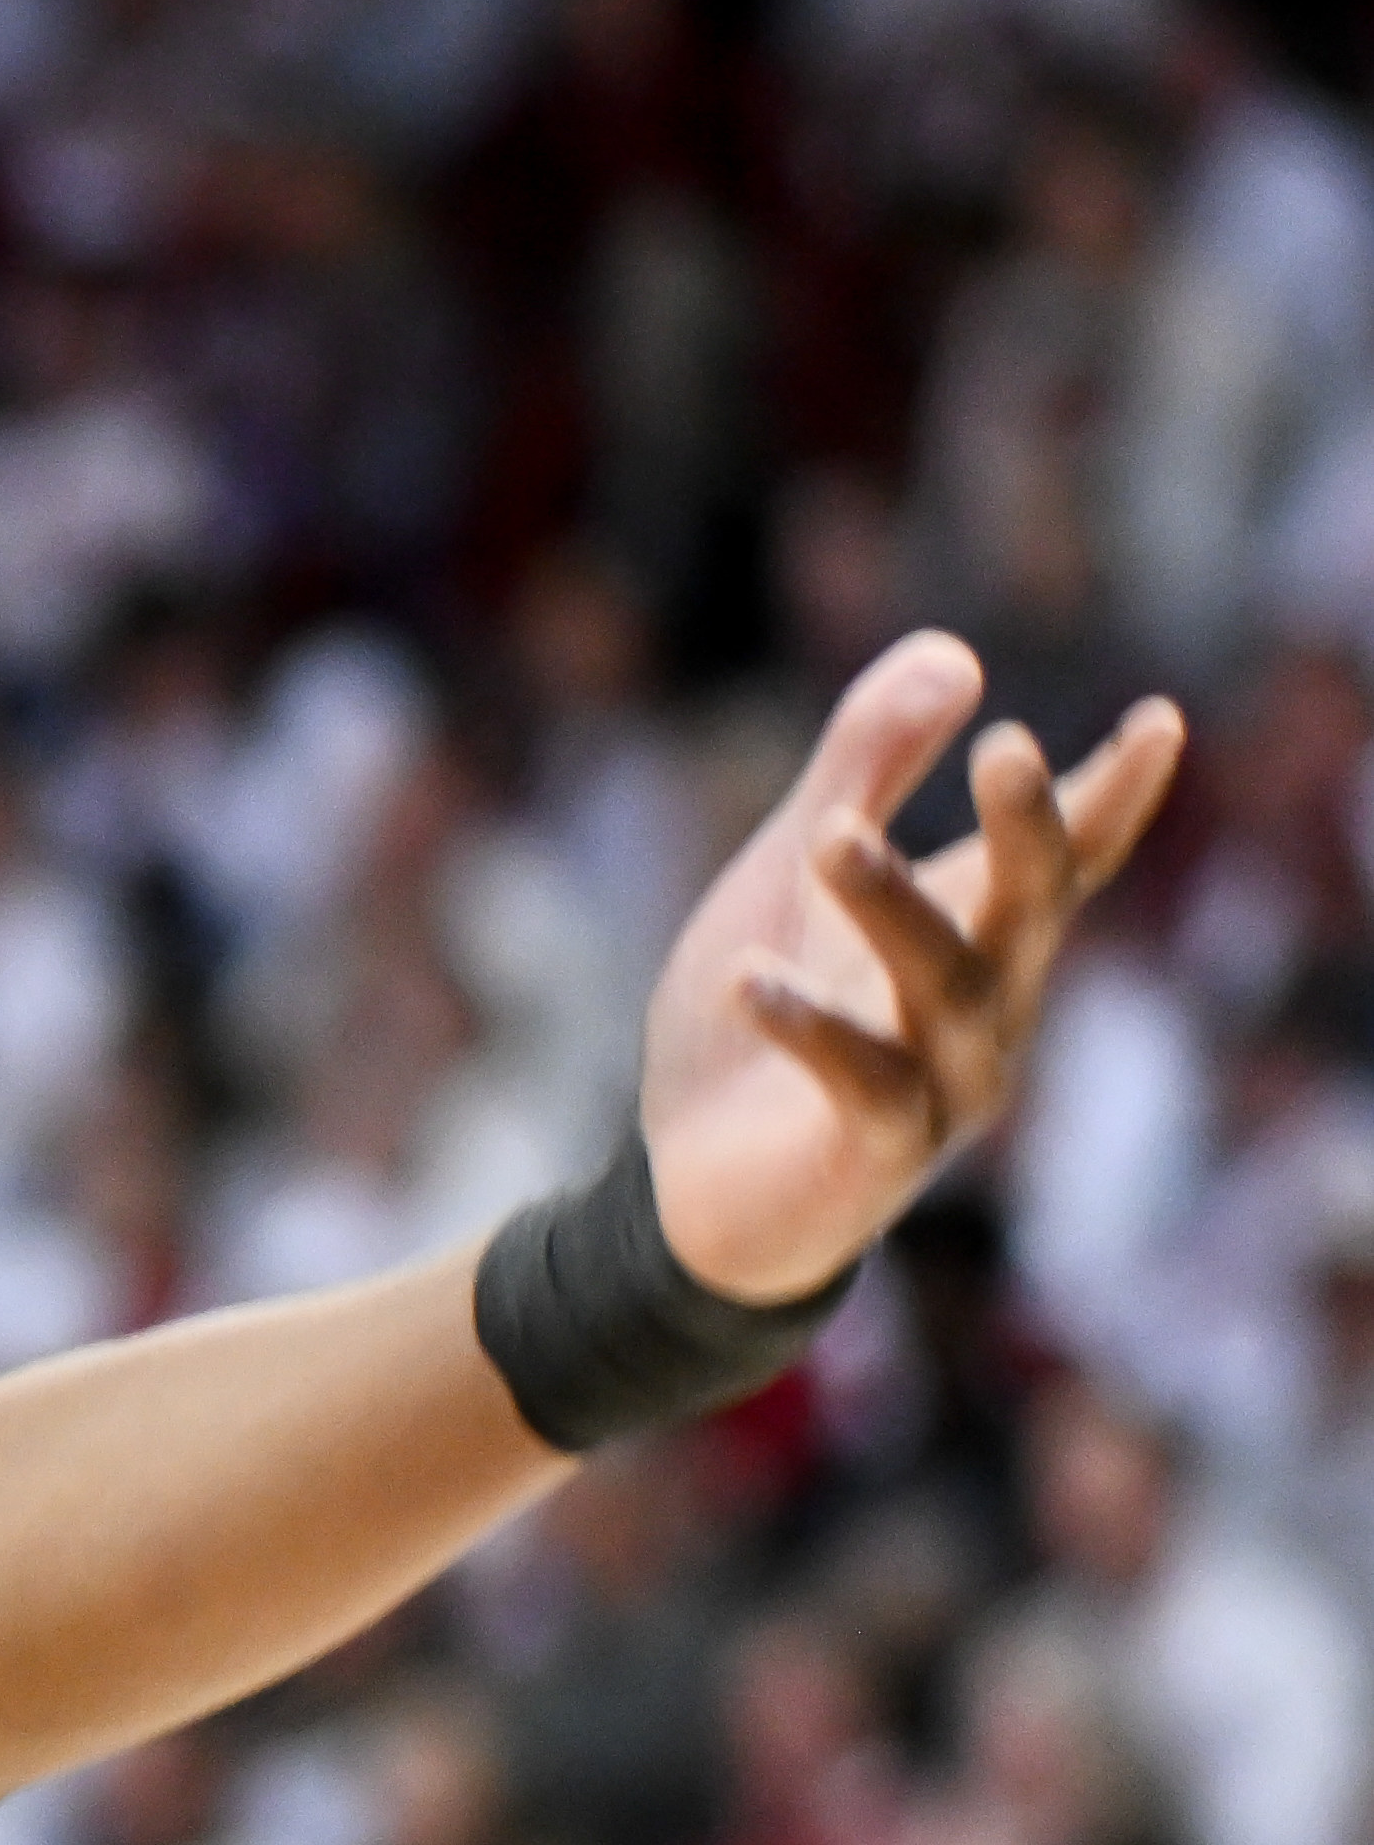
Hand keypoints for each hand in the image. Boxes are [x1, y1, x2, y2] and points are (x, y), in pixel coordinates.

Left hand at [638, 631, 1180, 1301]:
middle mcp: (986, 1006)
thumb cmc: (758, 1020)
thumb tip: (953, 654)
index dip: (1114, 792)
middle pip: (1033, 907)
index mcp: (977, 933)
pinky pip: (861, 1084)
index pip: (1068, 855)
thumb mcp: (793, 873)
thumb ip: (864, 767)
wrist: (686, 1191)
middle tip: (1005, 746)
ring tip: (827, 835)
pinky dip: (809, 1029)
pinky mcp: (874, 1155)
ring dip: (892, 907)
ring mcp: (942, 1085)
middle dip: (1030, 828)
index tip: (1158, 720)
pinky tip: (750, 980)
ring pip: (946, 987)